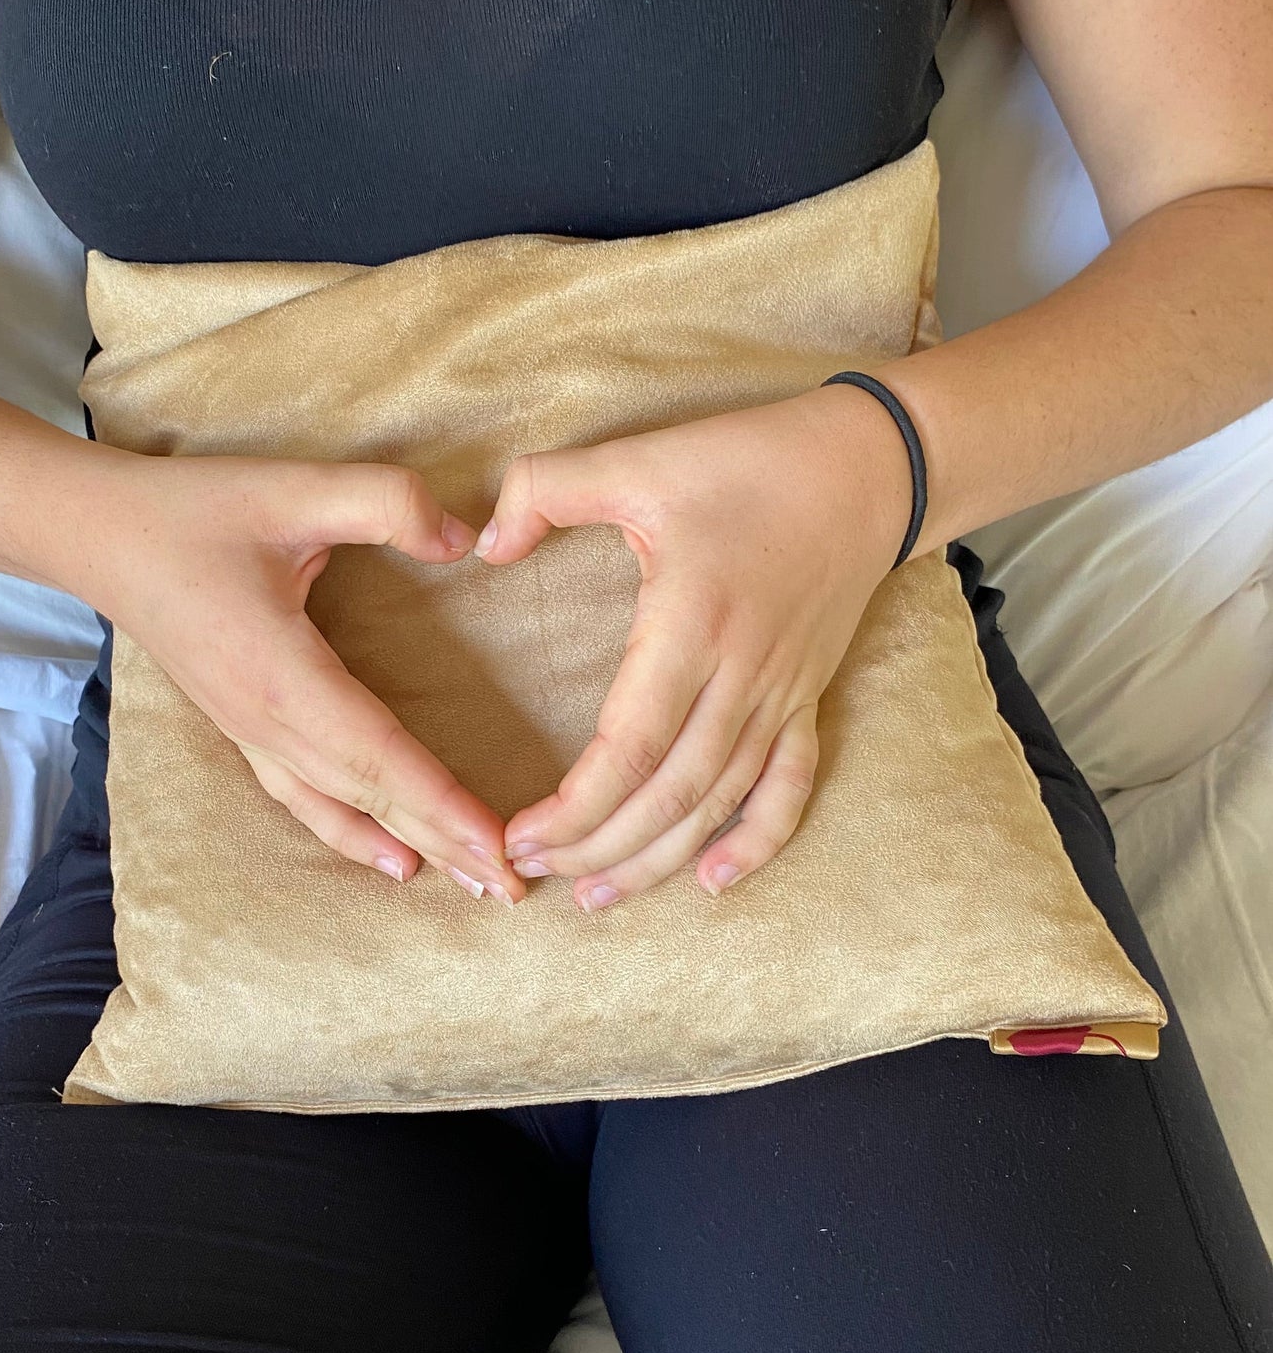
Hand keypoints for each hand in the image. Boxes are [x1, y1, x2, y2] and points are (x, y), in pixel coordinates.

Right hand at [80, 453, 524, 903]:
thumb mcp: (294, 489)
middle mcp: (267, 723)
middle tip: (514, 890)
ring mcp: (249, 733)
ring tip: (467, 883)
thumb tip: (465, 540)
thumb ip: (386, 505)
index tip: (500, 849)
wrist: (95, 534)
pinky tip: (387, 855)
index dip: (445, 806)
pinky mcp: (241, 726)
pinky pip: (305, 798)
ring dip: (409, 846)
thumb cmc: (193, 512)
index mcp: (284, 678)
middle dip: (447, 844)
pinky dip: (353, 833)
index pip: (382, 758)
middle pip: (371, 799)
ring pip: (339, 809)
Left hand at [473, 383, 915, 908]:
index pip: (632, 746)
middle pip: (671, 793)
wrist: (867, 466)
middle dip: (600, 847)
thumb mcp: (638, 457)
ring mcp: (781, 693)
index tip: (522, 835)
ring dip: (658, 858)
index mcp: (692, 624)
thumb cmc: (749, 460)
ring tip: (595, 895)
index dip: (576, 807)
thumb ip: (547, 490)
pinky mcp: (807, 696)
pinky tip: (716, 881)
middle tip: (534, 873)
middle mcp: (741, 675)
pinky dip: (759, 841)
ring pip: (720, 801)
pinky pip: (790, 785)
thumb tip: (483, 544)